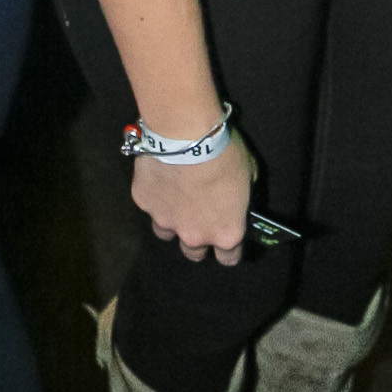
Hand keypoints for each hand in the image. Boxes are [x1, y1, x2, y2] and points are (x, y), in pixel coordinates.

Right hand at [132, 131, 255, 265]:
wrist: (186, 133)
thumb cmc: (224, 152)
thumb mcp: (248, 173)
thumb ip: (241, 196)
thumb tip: (236, 197)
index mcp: (225, 233)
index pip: (229, 258)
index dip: (229, 247)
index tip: (226, 231)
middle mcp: (194, 235)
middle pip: (194, 253)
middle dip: (197, 238)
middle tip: (198, 214)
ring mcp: (165, 221)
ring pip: (166, 232)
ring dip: (172, 220)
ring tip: (174, 196)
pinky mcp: (143, 202)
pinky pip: (150, 203)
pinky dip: (154, 193)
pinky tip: (159, 174)